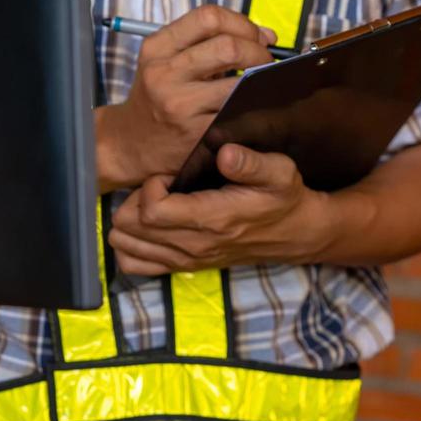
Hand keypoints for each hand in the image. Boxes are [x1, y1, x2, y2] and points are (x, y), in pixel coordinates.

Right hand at [97, 5, 277, 191]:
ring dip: (261, 80)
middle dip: (258, 50)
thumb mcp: (168, 61)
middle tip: (264, 60)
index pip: (209, 17)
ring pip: (238, 82)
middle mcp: (165, 73)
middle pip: (228, 47)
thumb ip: (212, 41)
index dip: (242, 23)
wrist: (132, 143)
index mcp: (158, 48)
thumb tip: (267, 35)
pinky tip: (252, 103)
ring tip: (260, 81)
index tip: (255, 36)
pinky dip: (253, 105)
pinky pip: (238, 112)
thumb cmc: (159, 96)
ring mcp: (180, 104)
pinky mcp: (196, 132)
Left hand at [108, 144, 329, 274]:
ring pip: (125, 245)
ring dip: (130, 220)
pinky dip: (131, 245)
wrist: (295, 233)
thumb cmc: (284, 198)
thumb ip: (251, 163)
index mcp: (212, 220)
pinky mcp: (183, 266)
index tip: (169, 175)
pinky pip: (134, 264)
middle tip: (160, 186)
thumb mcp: (279, 172)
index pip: (151, 211)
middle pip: (129, 228)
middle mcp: (193, 245)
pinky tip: (149, 225)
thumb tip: (223, 153)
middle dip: (135, 200)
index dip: (151, 186)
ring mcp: (185, 259)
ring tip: (154, 202)